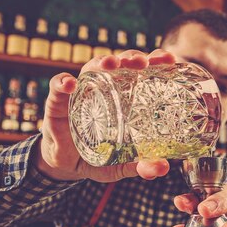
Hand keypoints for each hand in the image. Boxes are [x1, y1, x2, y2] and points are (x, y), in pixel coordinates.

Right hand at [33, 49, 175, 181]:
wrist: (66, 165)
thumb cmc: (98, 157)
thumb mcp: (121, 164)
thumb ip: (140, 165)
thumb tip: (163, 168)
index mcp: (126, 98)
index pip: (143, 72)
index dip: (156, 61)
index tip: (169, 60)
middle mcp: (105, 89)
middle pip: (120, 64)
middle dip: (132, 57)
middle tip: (142, 62)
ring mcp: (82, 92)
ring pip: (92, 67)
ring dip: (102, 62)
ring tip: (111, 64)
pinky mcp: (58, 101)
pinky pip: (58, 85)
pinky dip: (63, 82)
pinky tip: (71, 84)